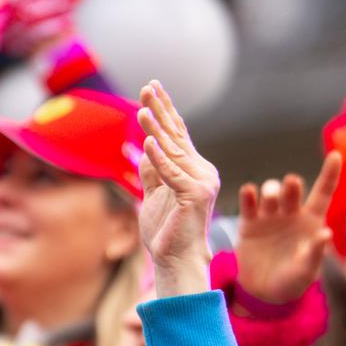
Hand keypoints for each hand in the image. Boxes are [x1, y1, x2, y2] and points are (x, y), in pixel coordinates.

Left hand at [135, 82, 219, 299]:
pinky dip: (158, 158)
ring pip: (173, 151)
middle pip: (177, 135)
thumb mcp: (153, 195)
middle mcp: (202, 172)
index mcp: (193, 170)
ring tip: (142, 107)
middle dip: (161, 109)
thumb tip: (144, 148)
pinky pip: (171, 173)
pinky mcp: (195, 196)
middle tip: (149, 85)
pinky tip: (147, 142)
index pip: (178, 134)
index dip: (165, 111)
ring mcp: (201, 183)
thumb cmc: (165, 233)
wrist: (177, 261)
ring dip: (156, 129)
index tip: (153, 88)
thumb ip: (151, 172)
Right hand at [234, 153, 339, 308]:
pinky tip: (249, 192)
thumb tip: (326, 233)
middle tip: (291, 184)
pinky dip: (248, 196)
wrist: (263, 294)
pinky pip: (249, 204)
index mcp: (311, 221)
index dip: (329, 174)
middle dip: (291, 185)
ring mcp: (269, 216)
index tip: (336, 155)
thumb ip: (315, 253)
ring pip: (270, 192)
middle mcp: (291, 213)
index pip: (322, 193)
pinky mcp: (249, 224)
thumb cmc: (292, 282)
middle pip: (292, 190)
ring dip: (271, 190)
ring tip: (269, 198)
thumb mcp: (306, 272)